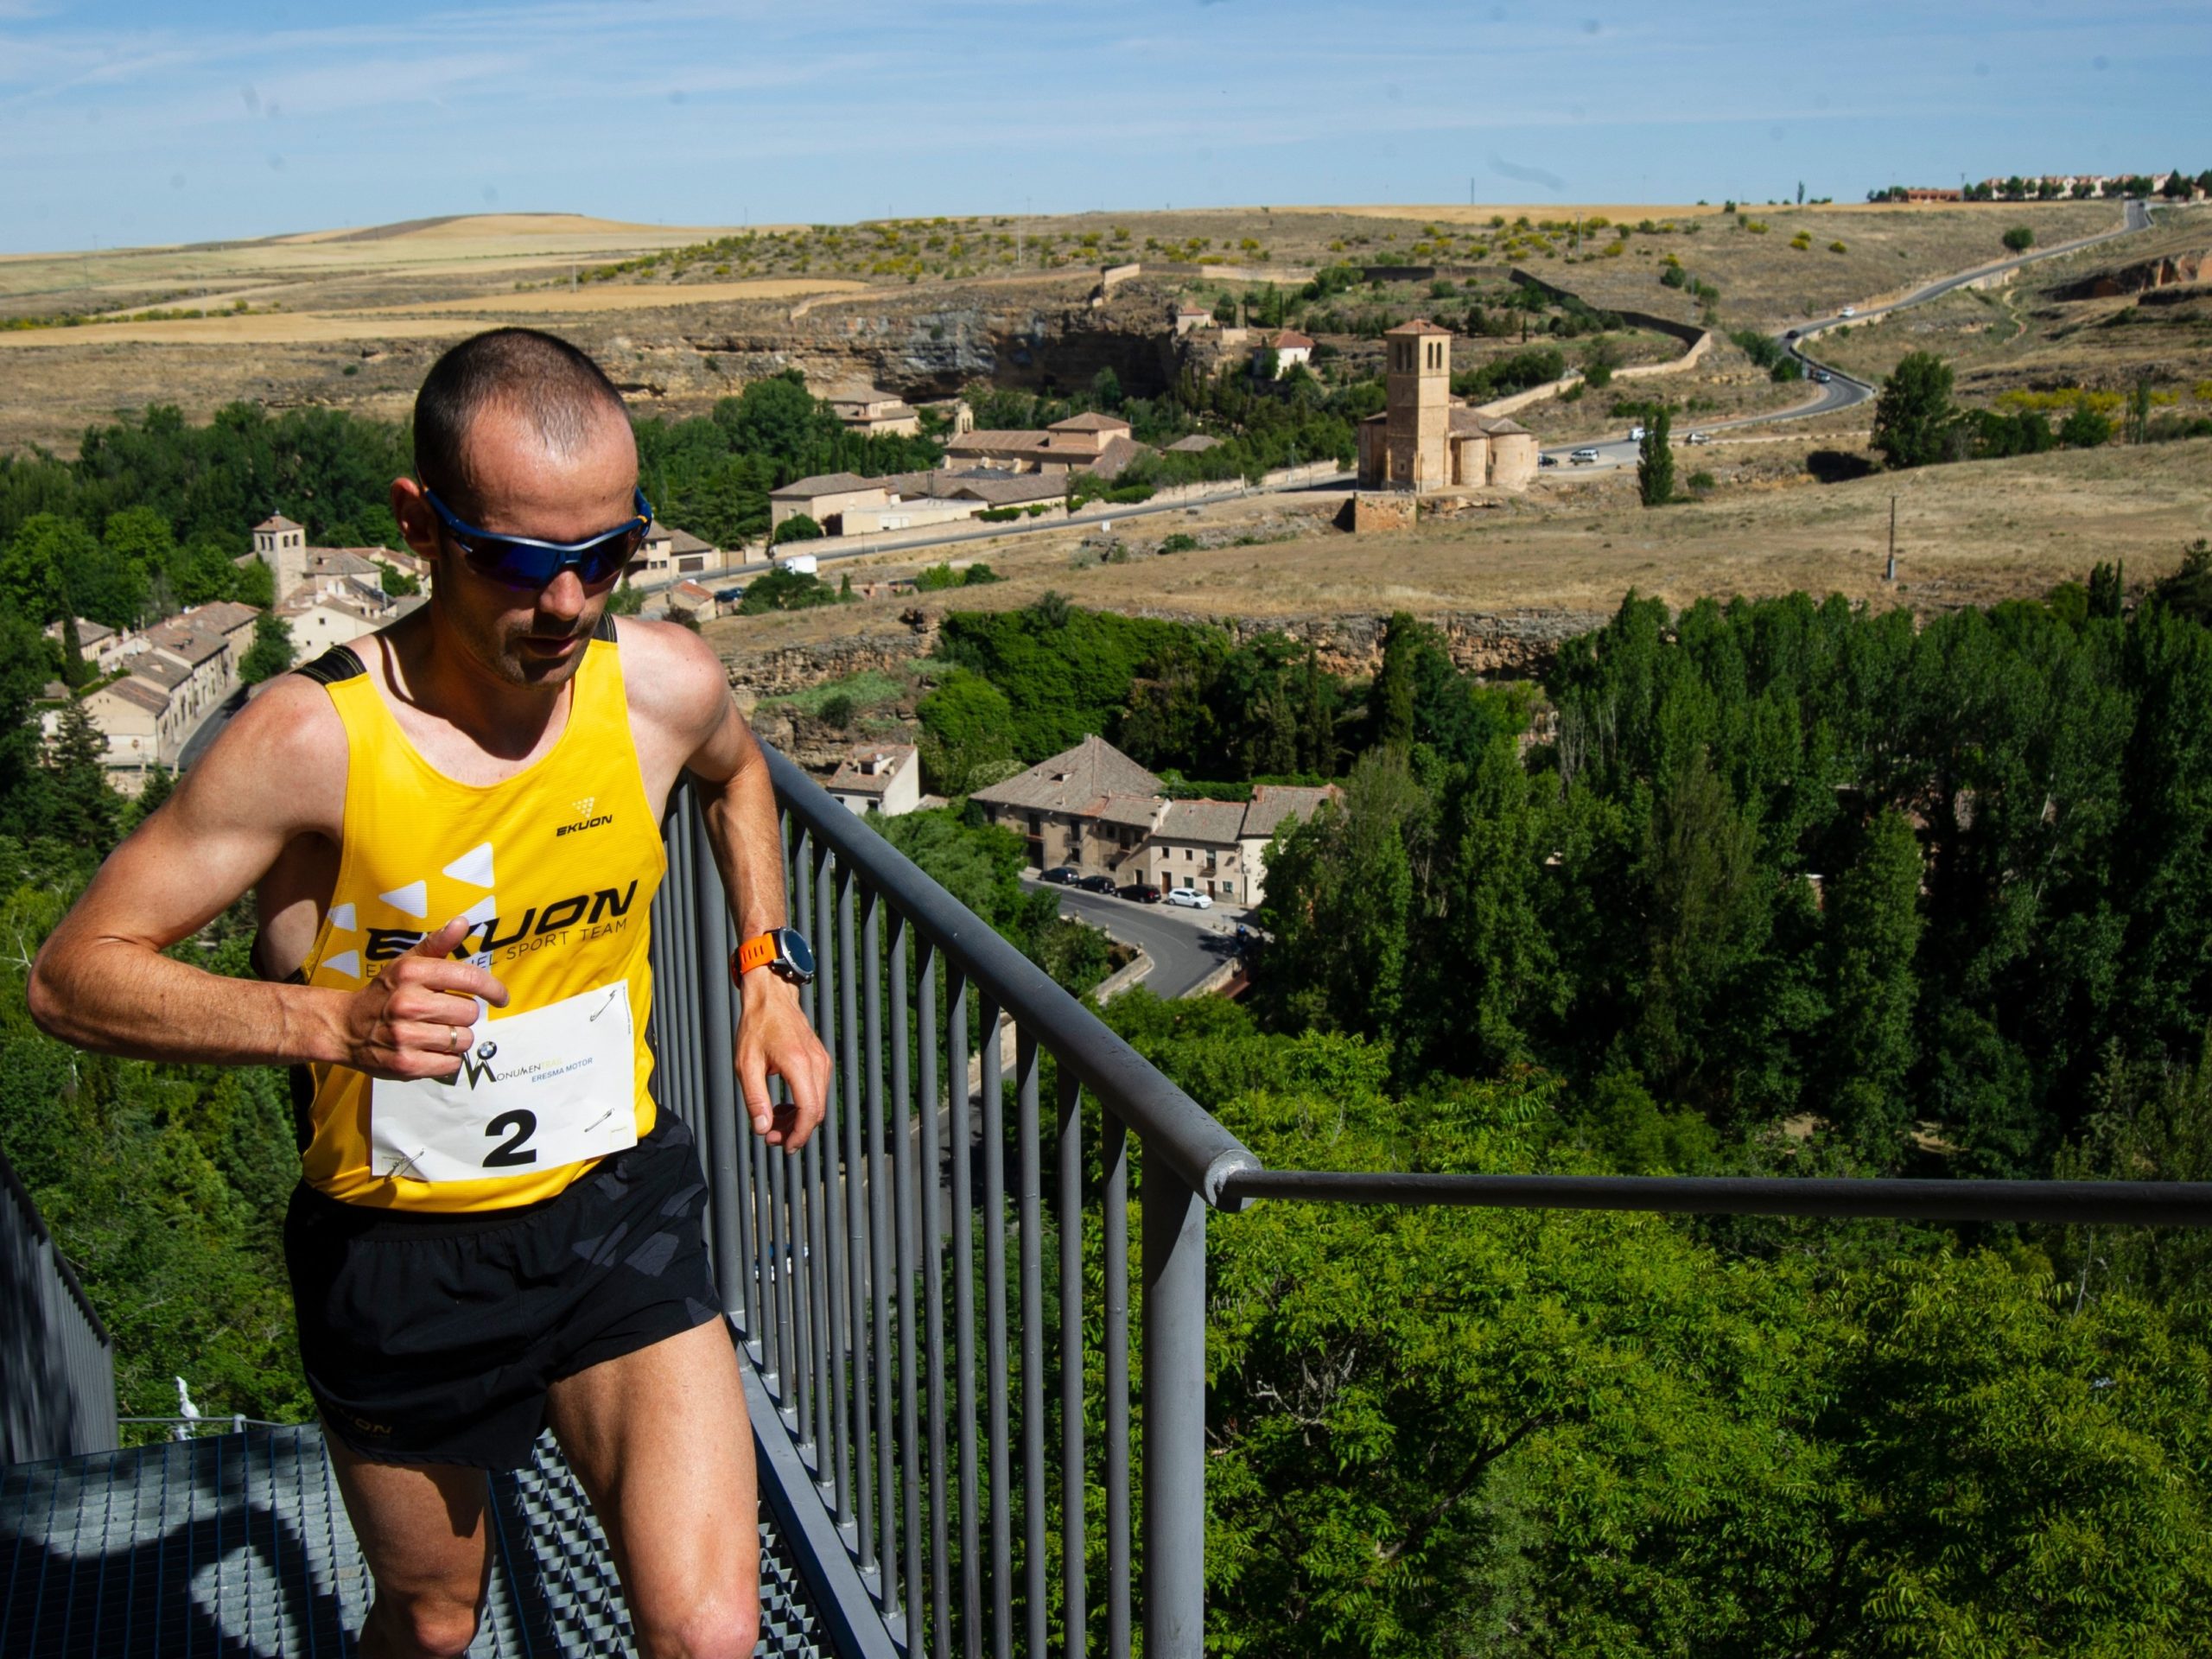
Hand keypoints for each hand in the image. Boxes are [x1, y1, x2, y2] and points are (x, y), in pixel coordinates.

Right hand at [341, 917, 509, 1080]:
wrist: (345, 1028)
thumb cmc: (385, 993)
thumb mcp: (406, 964)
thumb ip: (437, 944)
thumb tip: (462, 923)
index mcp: (411, 974)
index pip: (469, 978)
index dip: (493, 989)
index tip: (501, 998)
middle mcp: (408, 1004)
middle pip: (470, 1012)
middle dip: (463, 1015)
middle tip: (444, 1015)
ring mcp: (405, 1036)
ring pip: (463, 1039)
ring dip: (456, 1038)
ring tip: (435, 1032)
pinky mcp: (406, 1065)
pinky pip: (451, 1063)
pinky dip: (447, 1059)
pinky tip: (429, 1050)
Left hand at [735, 968, 830, 1149]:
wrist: (772, 997)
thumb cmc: (757, 1027)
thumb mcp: (746, 1064)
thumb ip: (755, 1098)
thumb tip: (762, 1128)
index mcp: (798, 1064)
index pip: (809, 1111)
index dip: (799, 1135)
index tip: (784, 1146)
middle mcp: (816, 1063)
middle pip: (816, 1112)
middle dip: (795, 1131)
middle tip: (770, 1136)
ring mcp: (822, 1061)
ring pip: (818, 1104)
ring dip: (797, 1120)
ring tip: (772, 1121)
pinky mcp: (821, 1061)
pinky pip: (817, 1092)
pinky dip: (802, 1105)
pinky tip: (781, 1106)